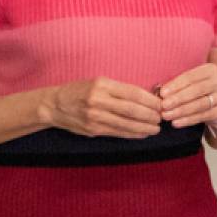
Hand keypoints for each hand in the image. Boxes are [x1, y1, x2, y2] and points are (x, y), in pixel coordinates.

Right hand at [44, 77, 162, 137]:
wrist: (55, 105)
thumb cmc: (80, 91)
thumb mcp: (99, 83)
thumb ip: (120, 90)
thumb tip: (147, 98)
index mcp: (103, 85)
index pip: (133, 93)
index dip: (150, 101)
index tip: (160, 105)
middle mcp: (99, 100)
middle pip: (132, 110)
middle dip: (150, 116)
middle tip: (161, 118)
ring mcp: (95, 117)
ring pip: (127, 124)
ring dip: (145, 128)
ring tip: (156, 129)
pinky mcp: (93, 129)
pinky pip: (118, 133)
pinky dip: (133, 134)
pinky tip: (142, 134)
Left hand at [157, 63, 216, 128]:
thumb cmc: (200, 89)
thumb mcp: (192, 82)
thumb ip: (179, 84)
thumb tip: (159, 92)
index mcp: (210, 69)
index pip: (191, 77)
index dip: (176, 85)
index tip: (162, 93)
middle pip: (196, 90)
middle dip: (178, 99)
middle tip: (163, 106)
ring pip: (200, 104)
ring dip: (181, 111)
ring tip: (167, 115)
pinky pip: (204, 116)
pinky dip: (189, 120)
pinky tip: (177, 122)